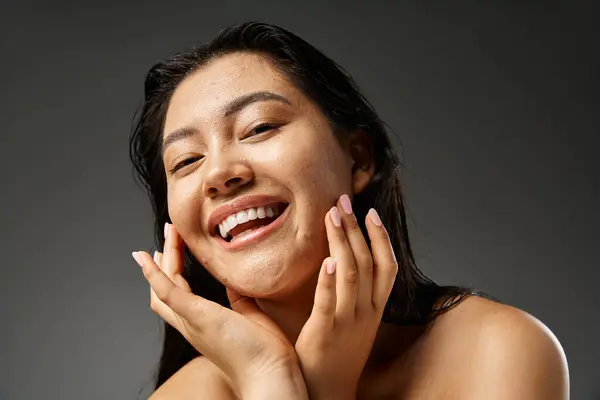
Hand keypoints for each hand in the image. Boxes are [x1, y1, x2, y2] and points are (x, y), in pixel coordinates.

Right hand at [132, 223, 302, 393]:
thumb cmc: (265, 354)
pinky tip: (146, 256)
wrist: (270, 376)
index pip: (179, 297)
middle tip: (167, 234)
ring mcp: (191, 321)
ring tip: (168, 231)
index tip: (171, 252)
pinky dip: (153, 274)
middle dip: (164, 261)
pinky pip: (167, 291)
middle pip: (165, 291)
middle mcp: (191, 325)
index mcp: (203, 325)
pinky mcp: (197, 316)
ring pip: (165, 287)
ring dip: (163, 258)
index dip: (170, 275)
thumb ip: (239, 300)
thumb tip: (234, 281)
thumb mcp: (251, 317)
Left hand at [294, 194, 397, 399]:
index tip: (370, 213)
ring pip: (352, 274)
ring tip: (332, 215)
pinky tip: (326, 259)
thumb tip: (336, 261)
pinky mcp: (325, 333)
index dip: (381, 238)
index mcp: (375, 308)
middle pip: (368, 262)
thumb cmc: (338, 353)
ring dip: (343, 241)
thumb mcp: (355, 321)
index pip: (387, 267)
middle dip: (356, 228)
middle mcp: (367, 312)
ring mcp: (348, 322)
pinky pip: (330, 302)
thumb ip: (350, 292)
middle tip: (343, 200)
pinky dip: (329, 280)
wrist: (329, 391)